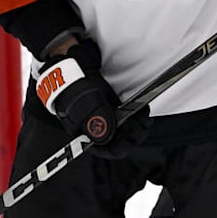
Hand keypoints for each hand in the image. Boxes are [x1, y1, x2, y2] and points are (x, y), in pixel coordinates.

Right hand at [35, 39, 150, 158]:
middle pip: (120, 140)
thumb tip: (106, 135)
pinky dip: (138, 115)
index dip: (119, 146)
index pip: (106, 149)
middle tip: (142, 124)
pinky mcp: (114, 108)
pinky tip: (143, 109)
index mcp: (86, 135)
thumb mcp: (81, 104)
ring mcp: (107, 119)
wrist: (73, 68)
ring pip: (127, 130)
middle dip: (133, 134)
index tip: (129, 139)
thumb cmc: (72, 88)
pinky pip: (129, 116)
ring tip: (144, 117)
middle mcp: (98, 130)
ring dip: (138, 126)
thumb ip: (94, 119)